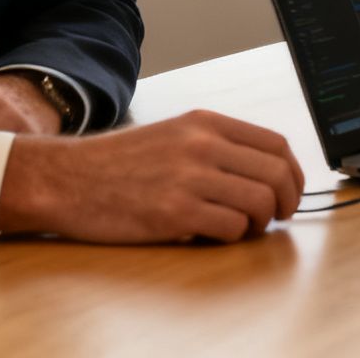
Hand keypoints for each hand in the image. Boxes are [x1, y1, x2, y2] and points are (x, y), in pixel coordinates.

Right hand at [0, 110, 304, 243]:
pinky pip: (231, 227)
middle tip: (276, 217)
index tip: (289, 192)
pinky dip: (232, 236)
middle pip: (276, 173)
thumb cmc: (119, 163)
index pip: (276, 144)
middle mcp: (203, 144)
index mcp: (206, 123)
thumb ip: (217, 145)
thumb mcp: (173, 134)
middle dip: (286, 201)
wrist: (67, 179)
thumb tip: (264, 172)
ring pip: (259, 202)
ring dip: (259, 223)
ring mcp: (190, 177)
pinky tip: (215, 235)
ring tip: (242, 228)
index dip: (293, 173)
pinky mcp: (175, 212)